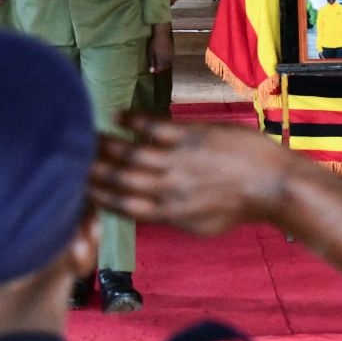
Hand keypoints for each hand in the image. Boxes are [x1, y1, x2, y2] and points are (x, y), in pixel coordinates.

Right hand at [88, 116, 291, 235]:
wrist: (274, 186)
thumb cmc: (241, 206)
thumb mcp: (201, 225)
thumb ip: (170, 216)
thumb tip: (146, 211)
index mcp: (169, 214)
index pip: (122, 207)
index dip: (96, 197)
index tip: (76, 188)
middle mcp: (168, 191)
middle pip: (118, 180)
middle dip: (90, 170)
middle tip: (67, 158)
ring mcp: (178, 163)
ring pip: (130, 155)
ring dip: (104, 145)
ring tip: (85, 136)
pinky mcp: (191, 138)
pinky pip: (153, 128)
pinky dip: (132, 121)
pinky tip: (117, 115)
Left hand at [147, 23, 173, 72]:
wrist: (162, 34)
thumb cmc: (155, 43)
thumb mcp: (151, 53)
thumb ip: (152, 63)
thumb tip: (151, 71)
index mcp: (163, 61)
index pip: (159, 70)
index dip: (155, 70)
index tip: (151, 69)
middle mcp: (168, 60)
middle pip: (164, 67)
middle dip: (159, 68)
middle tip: (154, 66)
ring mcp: (171, 56)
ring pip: (167, 64)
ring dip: (162, 64)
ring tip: (157, 62)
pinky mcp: (173, 52)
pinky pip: (169, 59)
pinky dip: (165, 60)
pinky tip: (161, 57)